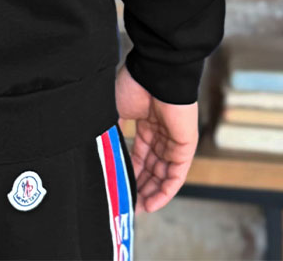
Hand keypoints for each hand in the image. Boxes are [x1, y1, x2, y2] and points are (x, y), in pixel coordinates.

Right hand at [115, 61, 198, 215]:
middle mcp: (161, 134)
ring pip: (163, 174)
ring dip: (152, 193)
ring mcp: (174, 140)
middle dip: (140, 186)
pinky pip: (176, 174)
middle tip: (127, 204)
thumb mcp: (114, 110)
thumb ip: (109, 131)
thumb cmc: (134, 84)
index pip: (139, 155)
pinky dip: (165, 191)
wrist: (156, 72)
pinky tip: (152, 203)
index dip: (130, 172)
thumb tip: (96, 149)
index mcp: (146, 123)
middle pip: (152, 168)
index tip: (119, 187)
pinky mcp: (186, 146)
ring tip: (138, 208)